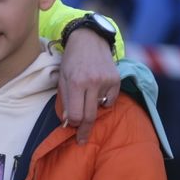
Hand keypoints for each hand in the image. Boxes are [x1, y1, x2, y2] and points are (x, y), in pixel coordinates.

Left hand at [58, 29, 121, 143]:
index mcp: (76, 82)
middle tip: (82, 140)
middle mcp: (93, 83)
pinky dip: (104, 100)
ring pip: (100, 108)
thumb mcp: (62, 77)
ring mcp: (106, 81)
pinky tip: (98, 90)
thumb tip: (68, 121)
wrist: (89, 39)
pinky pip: (110, 100)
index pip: (76, 114)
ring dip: (93, 109)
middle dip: (84, 130)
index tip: (71, 126)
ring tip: (87, 98)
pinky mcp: (116, 80)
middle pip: (90, 116)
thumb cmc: (72, 60)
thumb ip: (65, 100)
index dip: (73, 123)